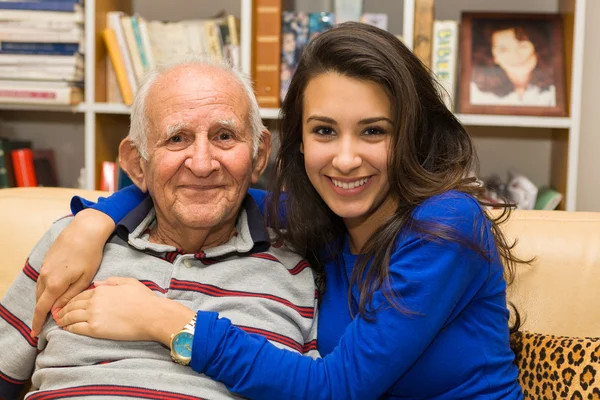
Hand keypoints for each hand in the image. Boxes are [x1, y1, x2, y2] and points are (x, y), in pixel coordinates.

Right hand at [32, 209, 115, 335]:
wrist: (85, 229)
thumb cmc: (90, 254)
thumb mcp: (85, 278)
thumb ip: (70, 297)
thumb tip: (57, 312)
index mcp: (55, 283)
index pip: (42, 308)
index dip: (37, 322)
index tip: (35, 333)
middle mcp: (45, 276)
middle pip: (40, 300)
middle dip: (41, 312)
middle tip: (45, 323)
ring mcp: (44, 267)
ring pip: (40, 289)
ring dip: (44, 300)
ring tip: (51, 308)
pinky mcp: (47, 259)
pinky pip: (43, 279)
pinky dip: (46, 288)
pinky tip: (55, 290)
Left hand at [56, 277, 194, 345]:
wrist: (152, 315)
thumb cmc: (145, 299)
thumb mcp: (130, 282)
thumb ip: (112, 281)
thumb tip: (98, 283)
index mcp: (102, 289)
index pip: (81, 294)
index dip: (72, 299)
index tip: (68, 303)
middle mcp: (94, 300)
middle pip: (73, 304)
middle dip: (64, 308)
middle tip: (58, 313)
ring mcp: (93, 315)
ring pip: (71, 316)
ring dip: (63, 319)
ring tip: (58, 322)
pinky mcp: (95, 329)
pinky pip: (76, 328)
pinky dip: (68, 328)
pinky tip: (65, 329)